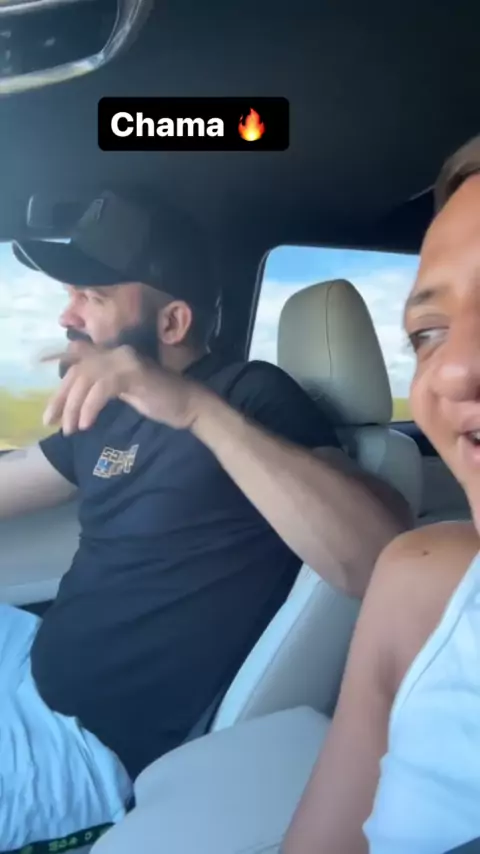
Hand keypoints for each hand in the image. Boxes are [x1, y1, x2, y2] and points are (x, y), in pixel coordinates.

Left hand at [41, 342, 208, 434]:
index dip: (60, 390)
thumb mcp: (125, 393)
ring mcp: (125, 361)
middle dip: (61, 400)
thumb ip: (103, 389)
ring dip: (74, 407)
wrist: (191, 406)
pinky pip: (102, 389)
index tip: (51, 414)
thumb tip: (74, 402)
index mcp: (113, 356)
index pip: (77, 368)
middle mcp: (116, 353)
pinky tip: (87, 425)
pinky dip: (90, 407)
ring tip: (72, 430)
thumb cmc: (160, 403)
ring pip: (86, 380)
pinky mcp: (133, 373)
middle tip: (53, 423)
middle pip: (77, 372)